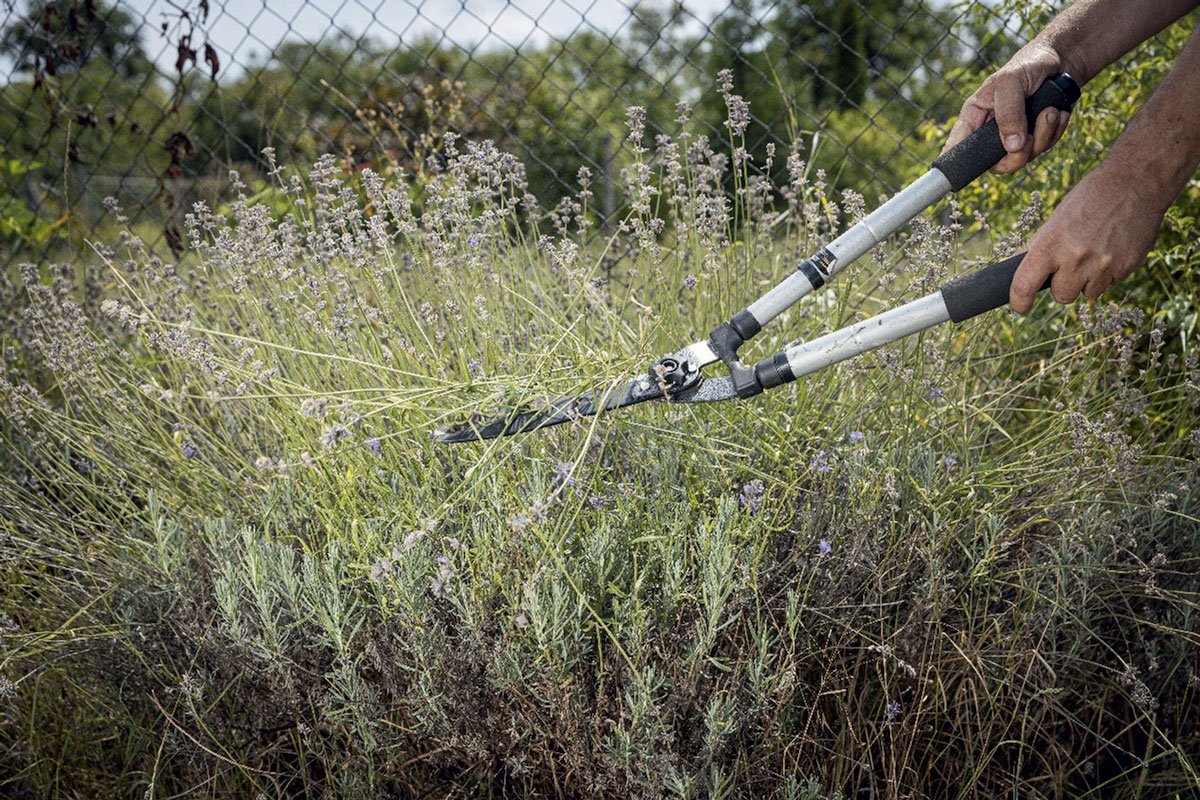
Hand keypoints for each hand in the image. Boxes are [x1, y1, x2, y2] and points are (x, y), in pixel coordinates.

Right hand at [943, 43, 1071, 173]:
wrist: (1061, 61)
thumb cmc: (1027, 66)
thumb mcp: (1010, 83)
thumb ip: (1009, 114)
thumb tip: (1012, 147)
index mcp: (975, 118)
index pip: (958, 146)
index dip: (954, 163)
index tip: (951, 180)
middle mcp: (991, 132)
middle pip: (996, 164)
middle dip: (1018, 155)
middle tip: (1030, 137)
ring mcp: (1014, 137)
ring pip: (1024, 157)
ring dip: (1043, 137)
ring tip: (1051, 112)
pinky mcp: (1036, 137)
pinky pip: (1044, 148)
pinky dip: (1055, 132)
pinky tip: (1058, 113)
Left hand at [1009, 164, 1165, 312]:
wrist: (1135, 182)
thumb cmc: (1089, 199)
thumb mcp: (1056, 219)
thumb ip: (1040, 247)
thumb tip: (1018, 271)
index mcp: (1051, 243)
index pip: (1024, 284)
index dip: (1019, 301)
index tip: (1019, 307)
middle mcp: (1076, 257)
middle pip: (1061, 296)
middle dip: (1064, 285)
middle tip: (1071, 263)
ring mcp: (1104, 264)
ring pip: (1087, 293)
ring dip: (1088, 279)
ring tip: (1095, 251)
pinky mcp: (1127, 266)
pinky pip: (1111, 283)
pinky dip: (1109, 272)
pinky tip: (1113, 247)